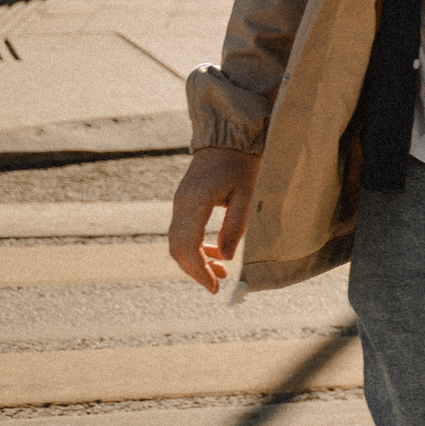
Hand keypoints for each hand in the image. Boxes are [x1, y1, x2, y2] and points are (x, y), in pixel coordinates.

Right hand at [170, 146, 259, 291]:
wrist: (228, 137)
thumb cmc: (242, 163)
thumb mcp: (246, 194)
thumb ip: (234, 225)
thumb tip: (226, 257)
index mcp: (196, 202)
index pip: (189, 246)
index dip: (199, 271)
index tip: (214, 287)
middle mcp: (181, 204)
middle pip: (178, 248)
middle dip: (195, 271)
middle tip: (217, 285)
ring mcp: (179, 203)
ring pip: (177, 242)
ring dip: (194, 260)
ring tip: (220, 271)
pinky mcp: (184, 202)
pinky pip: (182, 232)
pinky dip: (194, 247)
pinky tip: (214, 253)